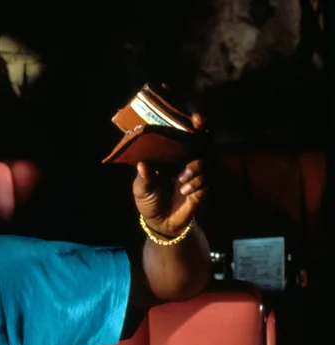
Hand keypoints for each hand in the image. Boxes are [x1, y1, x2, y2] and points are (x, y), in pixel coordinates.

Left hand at [132, 113, 208, 236]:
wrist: (160, 223)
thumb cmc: (149, 200)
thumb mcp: (141, 189)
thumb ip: (143, 178)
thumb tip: (142, 164)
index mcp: (169, 155)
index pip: (180, 134)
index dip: (189, 123)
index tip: (194, 117)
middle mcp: (185, 160)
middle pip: (201, 139)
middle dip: (204, 130)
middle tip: (199, 124)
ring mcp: (196, 173)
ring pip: (206, 159)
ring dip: (196, 167)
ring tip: (181, 179)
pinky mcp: (203, 187)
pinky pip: (207, 179)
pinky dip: (197, 183)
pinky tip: (185, 192)